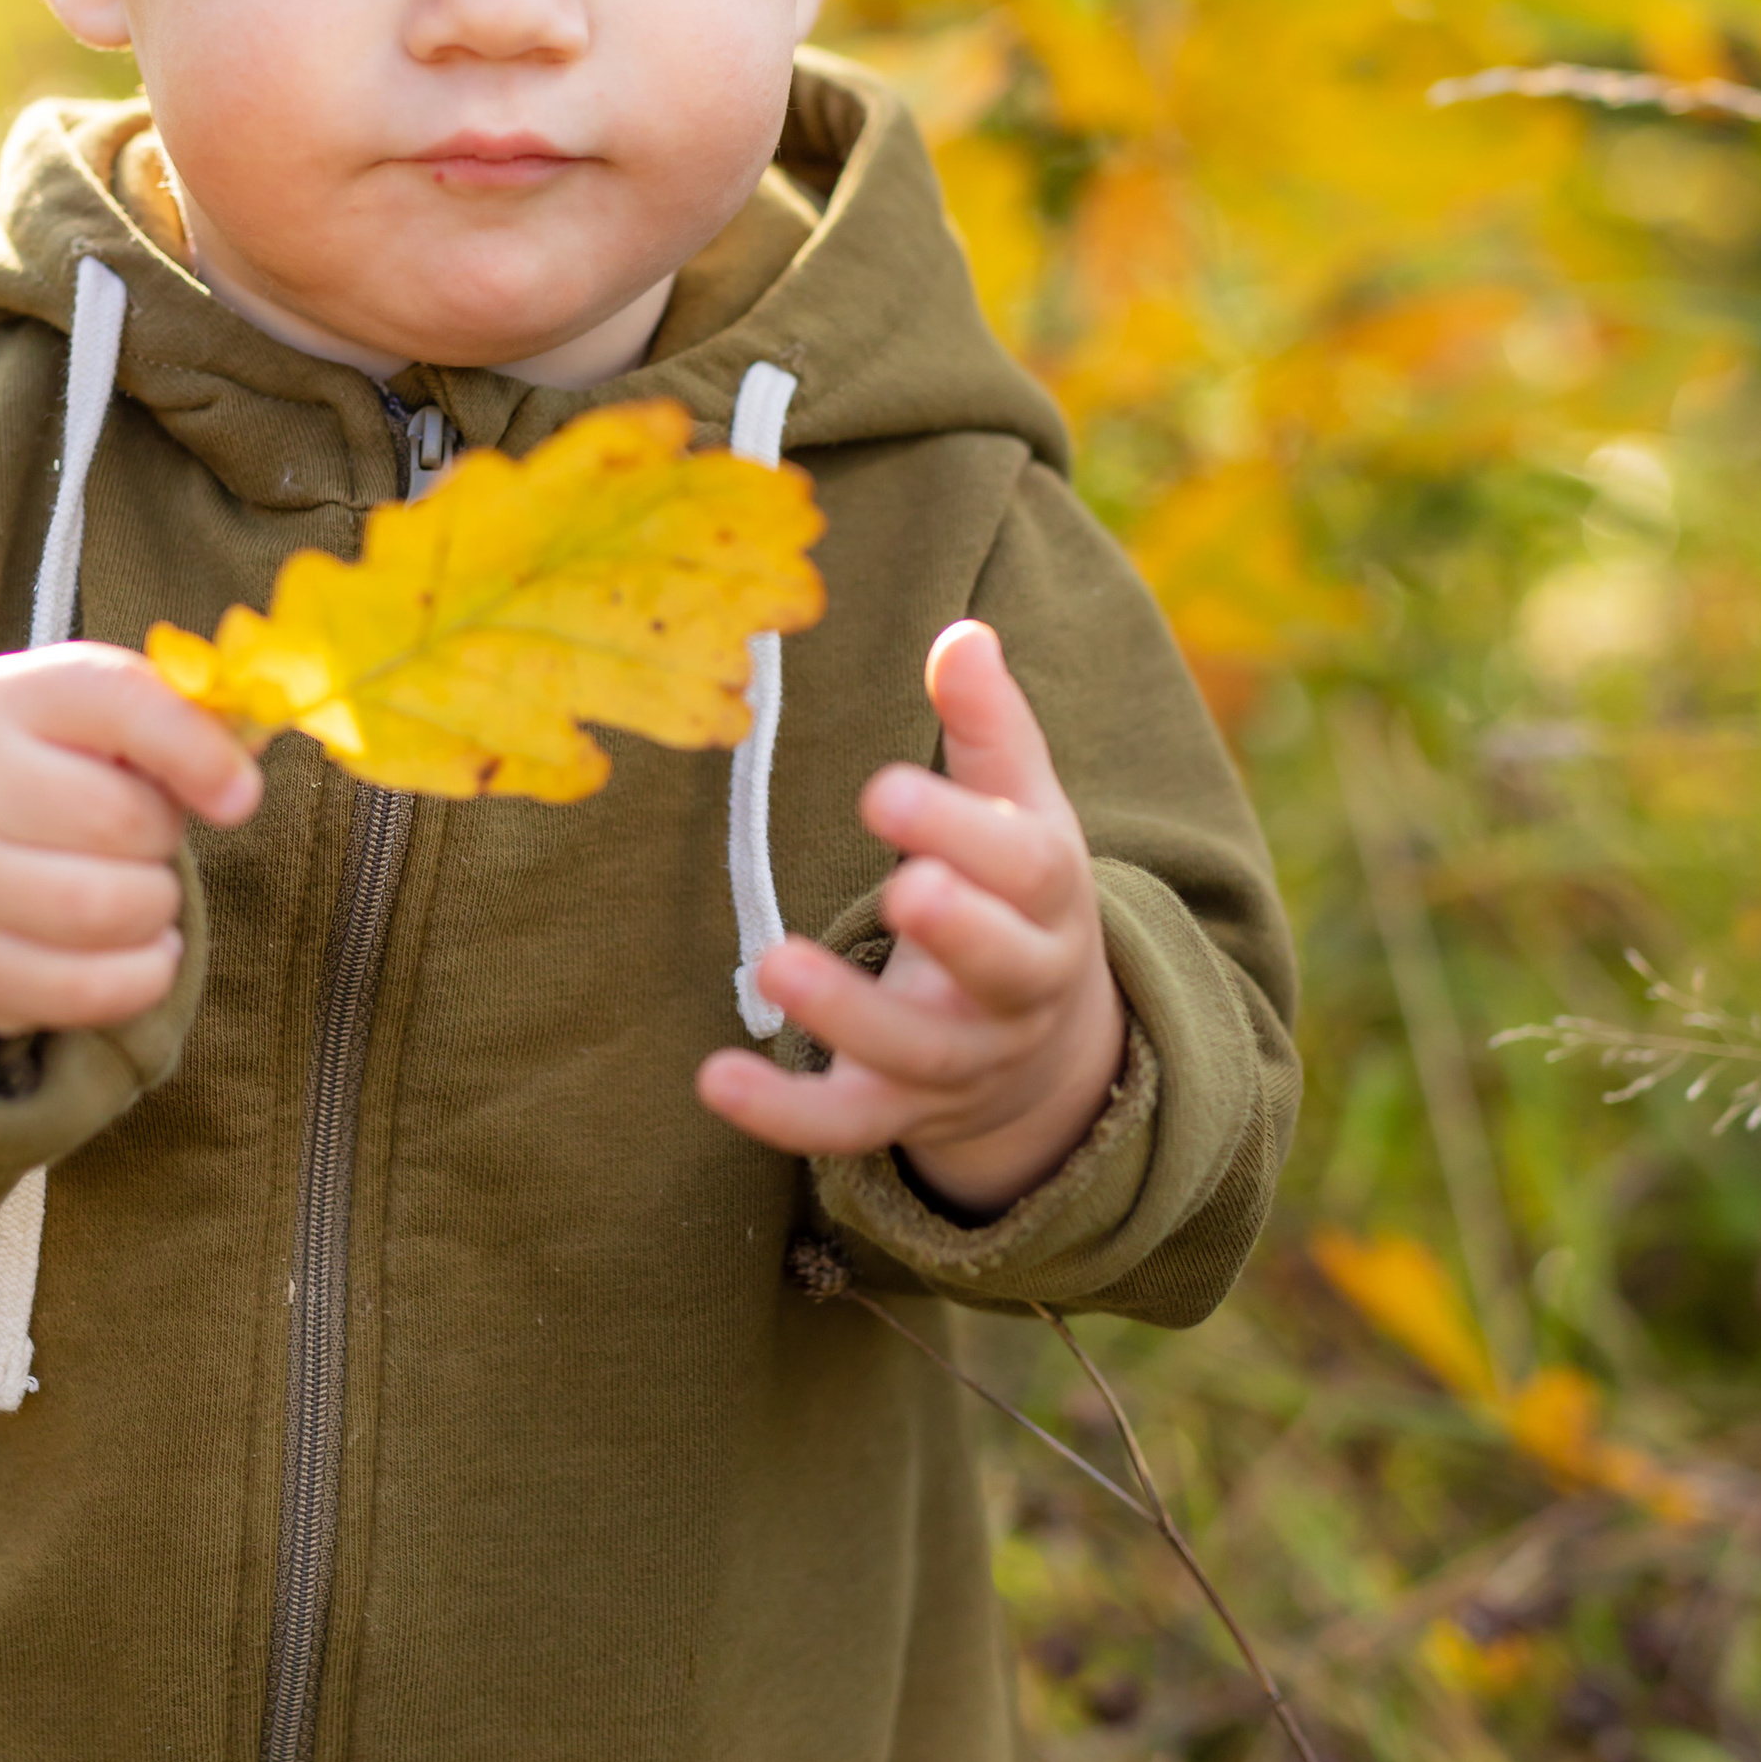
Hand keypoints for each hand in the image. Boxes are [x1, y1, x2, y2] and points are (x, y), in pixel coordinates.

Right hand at [0, 643, 261, 1068]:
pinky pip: (91, 991)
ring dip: (157, 908)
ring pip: (110, 911)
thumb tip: (238, 790)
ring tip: (138, 889)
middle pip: (123, 822)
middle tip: (142, 837)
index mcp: (1, 700)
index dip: (198, 752)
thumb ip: (179, 726)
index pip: (120, 704)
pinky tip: (137, 947)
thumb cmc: (47, 768)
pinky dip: (143, 974)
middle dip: (163, 838)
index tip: (241, 796)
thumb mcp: (98, 720)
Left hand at [695, 621, 1125, 1217]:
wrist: (1046, 1045)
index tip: (883, 788)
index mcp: (1048, 899)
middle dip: (957, 931)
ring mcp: (960, 1061)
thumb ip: (988, 727)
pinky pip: (846, 1128)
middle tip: (900, 888)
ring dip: (847, 1017)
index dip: (964, 829)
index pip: (1027, 868)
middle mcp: (1017, 989)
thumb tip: (963, 633)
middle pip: (1001, 969)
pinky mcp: (899, 1112)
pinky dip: (782, 1115)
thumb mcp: (1020, 807)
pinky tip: (713, 1077)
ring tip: (773, 964)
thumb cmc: (1014, 892)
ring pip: (918, 1054)